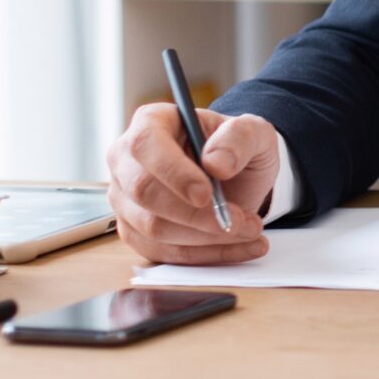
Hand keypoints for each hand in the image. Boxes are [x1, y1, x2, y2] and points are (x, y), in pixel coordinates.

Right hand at [105, 104, 275, 264]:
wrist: (237, 177)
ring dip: (206, 237)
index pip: (146, 144)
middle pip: (144, 192)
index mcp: (151, 122)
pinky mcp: (134, 231)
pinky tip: (239, 247)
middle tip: (241, 220)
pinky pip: (162, 253)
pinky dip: (205, 256)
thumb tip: (216, 163)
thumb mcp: (253, 132)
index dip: (173, 172)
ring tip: (249, 229)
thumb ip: (239, 138)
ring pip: (153, 228)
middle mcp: (127, 160)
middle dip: (196, 214)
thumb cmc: (236, 149)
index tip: (207, 194)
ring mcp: (125, 198)